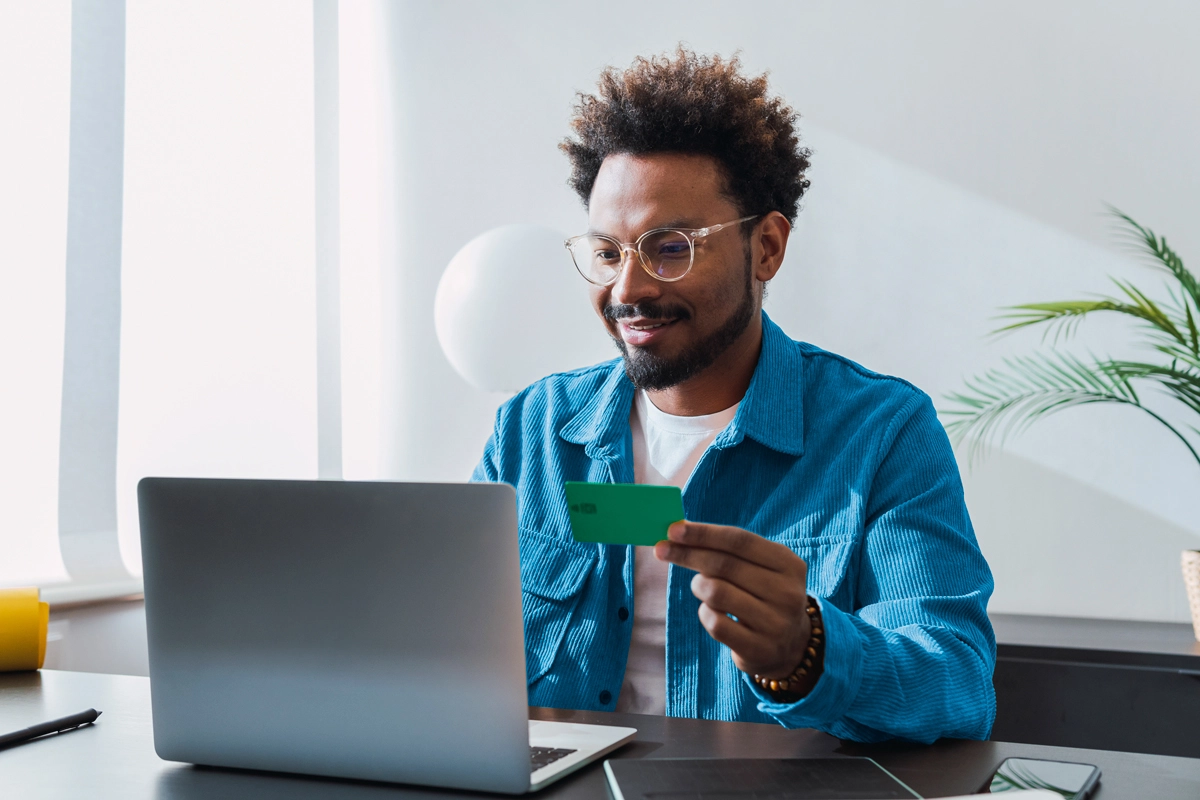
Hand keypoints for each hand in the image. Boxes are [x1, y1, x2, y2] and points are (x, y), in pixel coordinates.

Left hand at [654, 520, 811, 679]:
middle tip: (662, 550)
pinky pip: (716, 624)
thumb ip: (727, 550)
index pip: (740, 541)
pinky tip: (711, 612)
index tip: (672, 530)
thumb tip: (679, 532)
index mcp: (789, 564)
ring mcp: (776, 623)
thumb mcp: (760, 569)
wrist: (790, 646)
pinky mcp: (759, 649)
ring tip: (701, 587)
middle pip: (725, 564)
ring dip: (699, 585)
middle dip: (687, 554)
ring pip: (717, 593)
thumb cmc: (762, 595)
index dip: (703, 533)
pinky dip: (704, 613)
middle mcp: (787, 593)